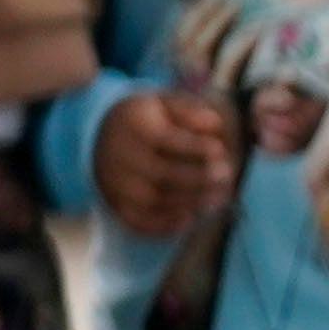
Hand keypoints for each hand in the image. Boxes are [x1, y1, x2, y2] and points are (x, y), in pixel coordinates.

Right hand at [92, 90, 234, 237]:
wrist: (101, 134)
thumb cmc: (146, 119)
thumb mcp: (164, 105)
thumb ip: (190, 112)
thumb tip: (215, 124)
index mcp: (134, 128)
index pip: (166, 140)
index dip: (196, 148)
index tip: (219, 149)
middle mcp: (121, 157)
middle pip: (164, 174)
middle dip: (200, 178)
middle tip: (227, 176)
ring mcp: (116, 183)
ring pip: (156, 200)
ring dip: (192, 202)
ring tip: (219, 196)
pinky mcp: (116, 203)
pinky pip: (138, 221)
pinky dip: (165, 225)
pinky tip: (190, 217)